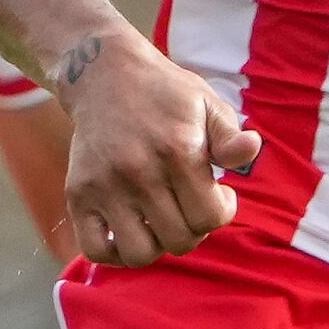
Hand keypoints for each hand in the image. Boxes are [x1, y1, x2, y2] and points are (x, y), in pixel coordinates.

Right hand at [55, 32, 260, 267]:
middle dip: (193, 229)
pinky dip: (115, 254)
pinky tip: (129, 232)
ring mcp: (105, 186)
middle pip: (179, 240)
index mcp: (177, 150)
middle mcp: (139, 172)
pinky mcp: (78, 194)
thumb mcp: (206, 103)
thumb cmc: (164, 94)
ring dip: (157, 245)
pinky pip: (95, 250)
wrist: (103, 74)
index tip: (217, 194)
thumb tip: (251, 149)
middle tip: (188, 205)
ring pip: (140, 254)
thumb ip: (230, 135)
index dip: (221, 211)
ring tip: (160, 222)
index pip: (211, 217)